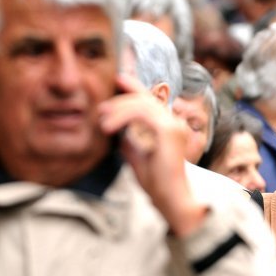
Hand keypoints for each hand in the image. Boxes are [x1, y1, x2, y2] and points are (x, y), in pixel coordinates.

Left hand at [98, 74, 206, 236]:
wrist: (169, 198)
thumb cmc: (157, 182)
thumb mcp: (138, 157)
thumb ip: (130, 142)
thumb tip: (118, 134)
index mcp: (170, 127)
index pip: (151, 101)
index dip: (135, 87)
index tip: (119, 78)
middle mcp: (175, 123)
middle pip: (144, 99)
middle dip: (120, 100)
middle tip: (101, 110)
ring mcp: (173, 125)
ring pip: (141, 104)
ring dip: (118, 110)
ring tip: (103, 124)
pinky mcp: (168, 130)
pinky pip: (141, 113)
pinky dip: (122, 117)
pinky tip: (109, 128)